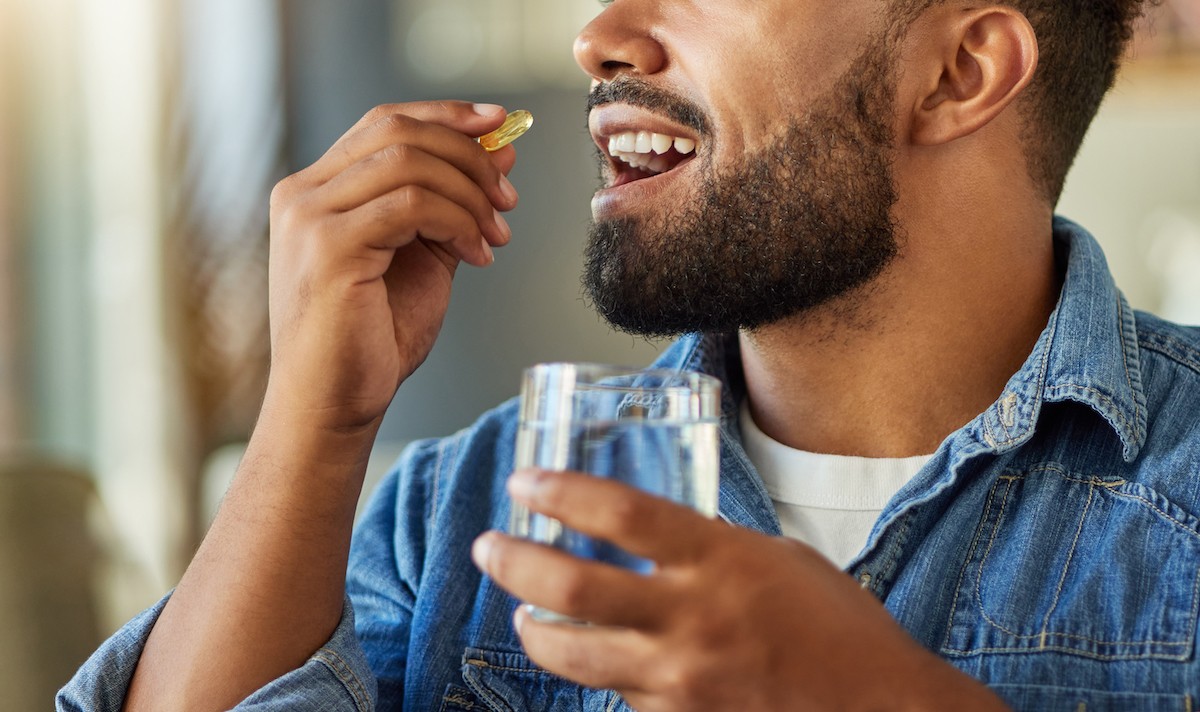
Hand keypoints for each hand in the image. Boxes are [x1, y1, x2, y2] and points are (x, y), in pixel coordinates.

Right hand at [264, 101, 517, 432]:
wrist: (333, 405)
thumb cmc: (371, 340)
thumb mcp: (423, 257)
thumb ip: (452, 204)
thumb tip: (500, 153)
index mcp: (316, 191)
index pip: (384, 122)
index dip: (446, 116)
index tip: (500, 125)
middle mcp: (302, 194)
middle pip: (398, 131)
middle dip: (468, 156)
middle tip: (508, 199)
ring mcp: (309, 218)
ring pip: (409, 163)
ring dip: (469, 193)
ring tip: (495, 235)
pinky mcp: (329, 248)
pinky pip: (412, 205)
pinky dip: (458, 222)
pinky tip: (477, 257)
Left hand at [473, 469, 1009, 711]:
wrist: (880, 710)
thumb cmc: (840, 628)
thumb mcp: (778, 559)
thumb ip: (712, 548)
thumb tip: (657, 541)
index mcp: (721, 560)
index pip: (620, 513)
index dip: (560, 492)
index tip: (525, 482)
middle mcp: (692, 618)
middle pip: (572, 585)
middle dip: (514, 562)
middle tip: (491, 546)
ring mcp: (681, 678)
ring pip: (573, 653)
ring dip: (535, 628)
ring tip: (523, 611)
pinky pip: (618, 694)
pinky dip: (597, 673)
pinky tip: (592, 659)